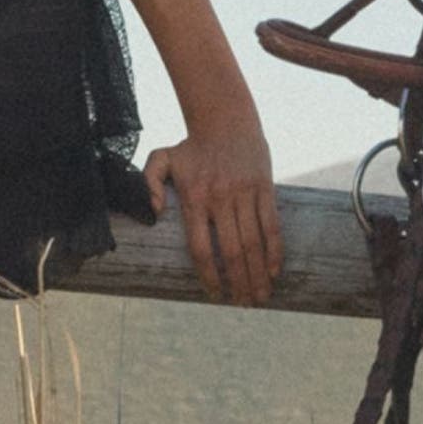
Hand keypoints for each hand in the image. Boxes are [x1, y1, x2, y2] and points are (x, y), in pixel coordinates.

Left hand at [143, 114, 282, 305]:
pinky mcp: (264, 188)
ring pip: (253, 243)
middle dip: (238, 282)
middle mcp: (220, 198)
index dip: (209, 274)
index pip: (201, 246)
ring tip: (259, 296)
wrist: (225, 119)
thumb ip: (148, 184)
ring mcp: (244, 194)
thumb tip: (152, 212)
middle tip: (242, 304)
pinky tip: (274, 271)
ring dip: (258, 274)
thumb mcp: (161, 159)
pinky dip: (274, 251)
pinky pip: (271, 225)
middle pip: (232, 251)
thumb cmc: (191, 147)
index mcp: (194, 197)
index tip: (214, 293)